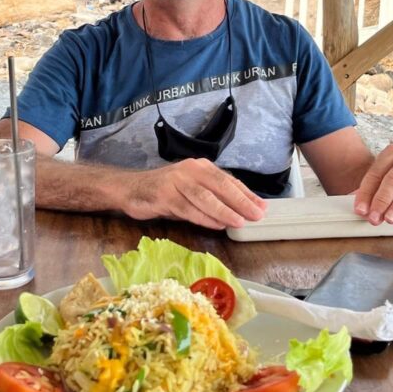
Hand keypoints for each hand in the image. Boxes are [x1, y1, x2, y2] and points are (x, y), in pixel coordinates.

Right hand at [122, 158, 266, 229]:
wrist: (131, 188)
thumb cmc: (165, 191)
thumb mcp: (191, 189)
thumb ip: (212, 196)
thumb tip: (240, 209)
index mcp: (200, 167)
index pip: (228, 180)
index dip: (246, 193)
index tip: (262, 206)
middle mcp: (190, 170)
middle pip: (220, 186)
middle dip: (240, 201)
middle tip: (256, 214)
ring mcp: (176, 182)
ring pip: (204, 197)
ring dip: (224, 210)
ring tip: (239, 221)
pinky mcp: (164, 196)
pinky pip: (187, 208)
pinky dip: (203, 217)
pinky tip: (216, 224)